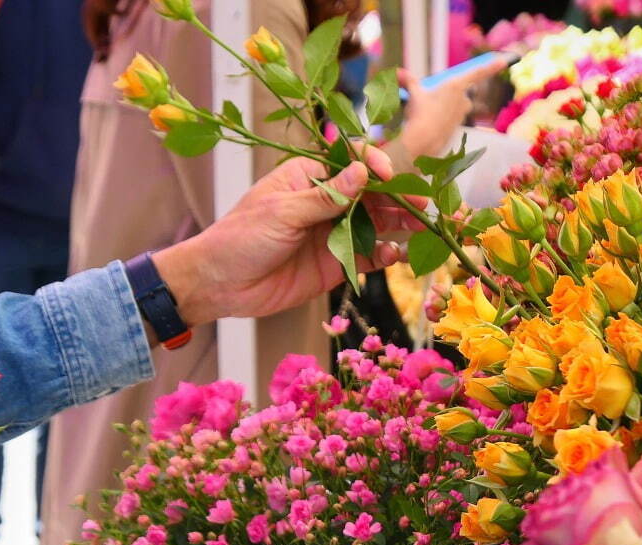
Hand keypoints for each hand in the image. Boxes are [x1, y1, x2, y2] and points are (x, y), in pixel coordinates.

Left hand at [154, 146, 422, 325]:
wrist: (220, 285)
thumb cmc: (241, 237)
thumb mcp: (282, 212)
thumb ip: (325, 198)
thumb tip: (362, 172)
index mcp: (309, 177)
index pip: (351, 163)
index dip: (373, 165)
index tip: (387, 176)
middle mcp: (326, 202)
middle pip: (371, 194)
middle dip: (397, 197)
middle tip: (422, 205)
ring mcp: (332, 233)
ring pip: (374, 224)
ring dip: (398, 224)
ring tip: (420, 227)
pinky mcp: (334, 264)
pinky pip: (366, 256)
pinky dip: (382, 255)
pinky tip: (393, 255)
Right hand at [395, 56, 509, 160]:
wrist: (422, 143)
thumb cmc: (419, 115)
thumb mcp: (413, 95)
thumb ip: (408, 81)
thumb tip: (397, 72)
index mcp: (456, 85)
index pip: (478, 72)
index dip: (491, 66)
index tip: (504, 60)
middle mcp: (464, 99)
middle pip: (458, 92)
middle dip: (446, 95)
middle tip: (429, 100)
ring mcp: (463, 114)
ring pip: (454, 106)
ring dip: (444, 108)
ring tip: (427, 114)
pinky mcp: (459, 127)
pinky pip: (451, 119)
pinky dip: (442, 120)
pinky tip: (431, 124)